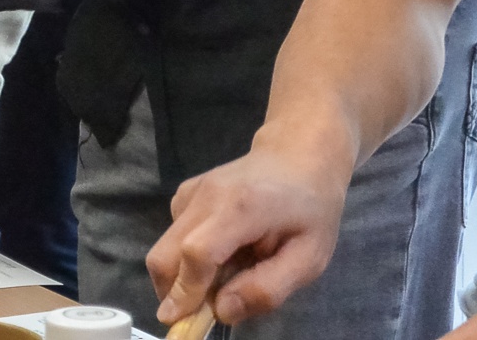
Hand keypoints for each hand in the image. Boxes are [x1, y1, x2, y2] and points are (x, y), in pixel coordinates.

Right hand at [147, 140, 351, 327]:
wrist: (297, 156)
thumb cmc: (311, 211)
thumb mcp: (308, 259)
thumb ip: (267, 288)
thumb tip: (221, 310)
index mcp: (241, 209)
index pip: (197, 252)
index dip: (186, 290)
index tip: (180, 320)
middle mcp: (205, 196)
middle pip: (165, 252)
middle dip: (171, 291)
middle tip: (198, 314)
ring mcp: (190, 192)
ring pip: (166, 247)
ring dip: (185, 274)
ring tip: (227, 274)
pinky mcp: (183, 194)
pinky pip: (173, 235)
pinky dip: (187, 256)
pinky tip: (221, 253)